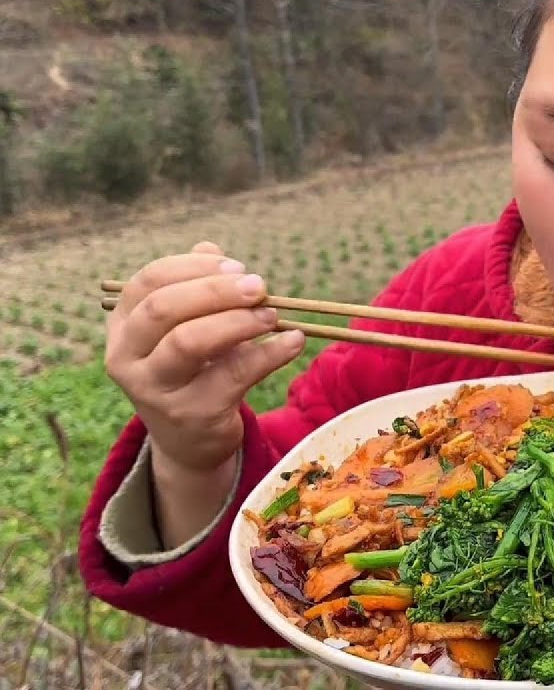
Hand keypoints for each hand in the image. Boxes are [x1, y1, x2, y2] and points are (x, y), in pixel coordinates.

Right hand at [104, 241, 304, 471]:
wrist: (189, 442)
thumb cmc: (192, 371)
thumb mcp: (187, 328)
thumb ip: (196, 288)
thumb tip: (211, 248)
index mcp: (123, 327)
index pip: (148, 281)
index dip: (194, 267)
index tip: (237, 266)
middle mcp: (127, 357)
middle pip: (164, 309)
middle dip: (216, 290)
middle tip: (260, 286)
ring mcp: (155, 389)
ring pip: (189, 342)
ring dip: (238, 321)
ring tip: (273, 315)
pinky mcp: (191, 415)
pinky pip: (233, 376)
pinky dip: (270, 354)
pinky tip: (294, 342)